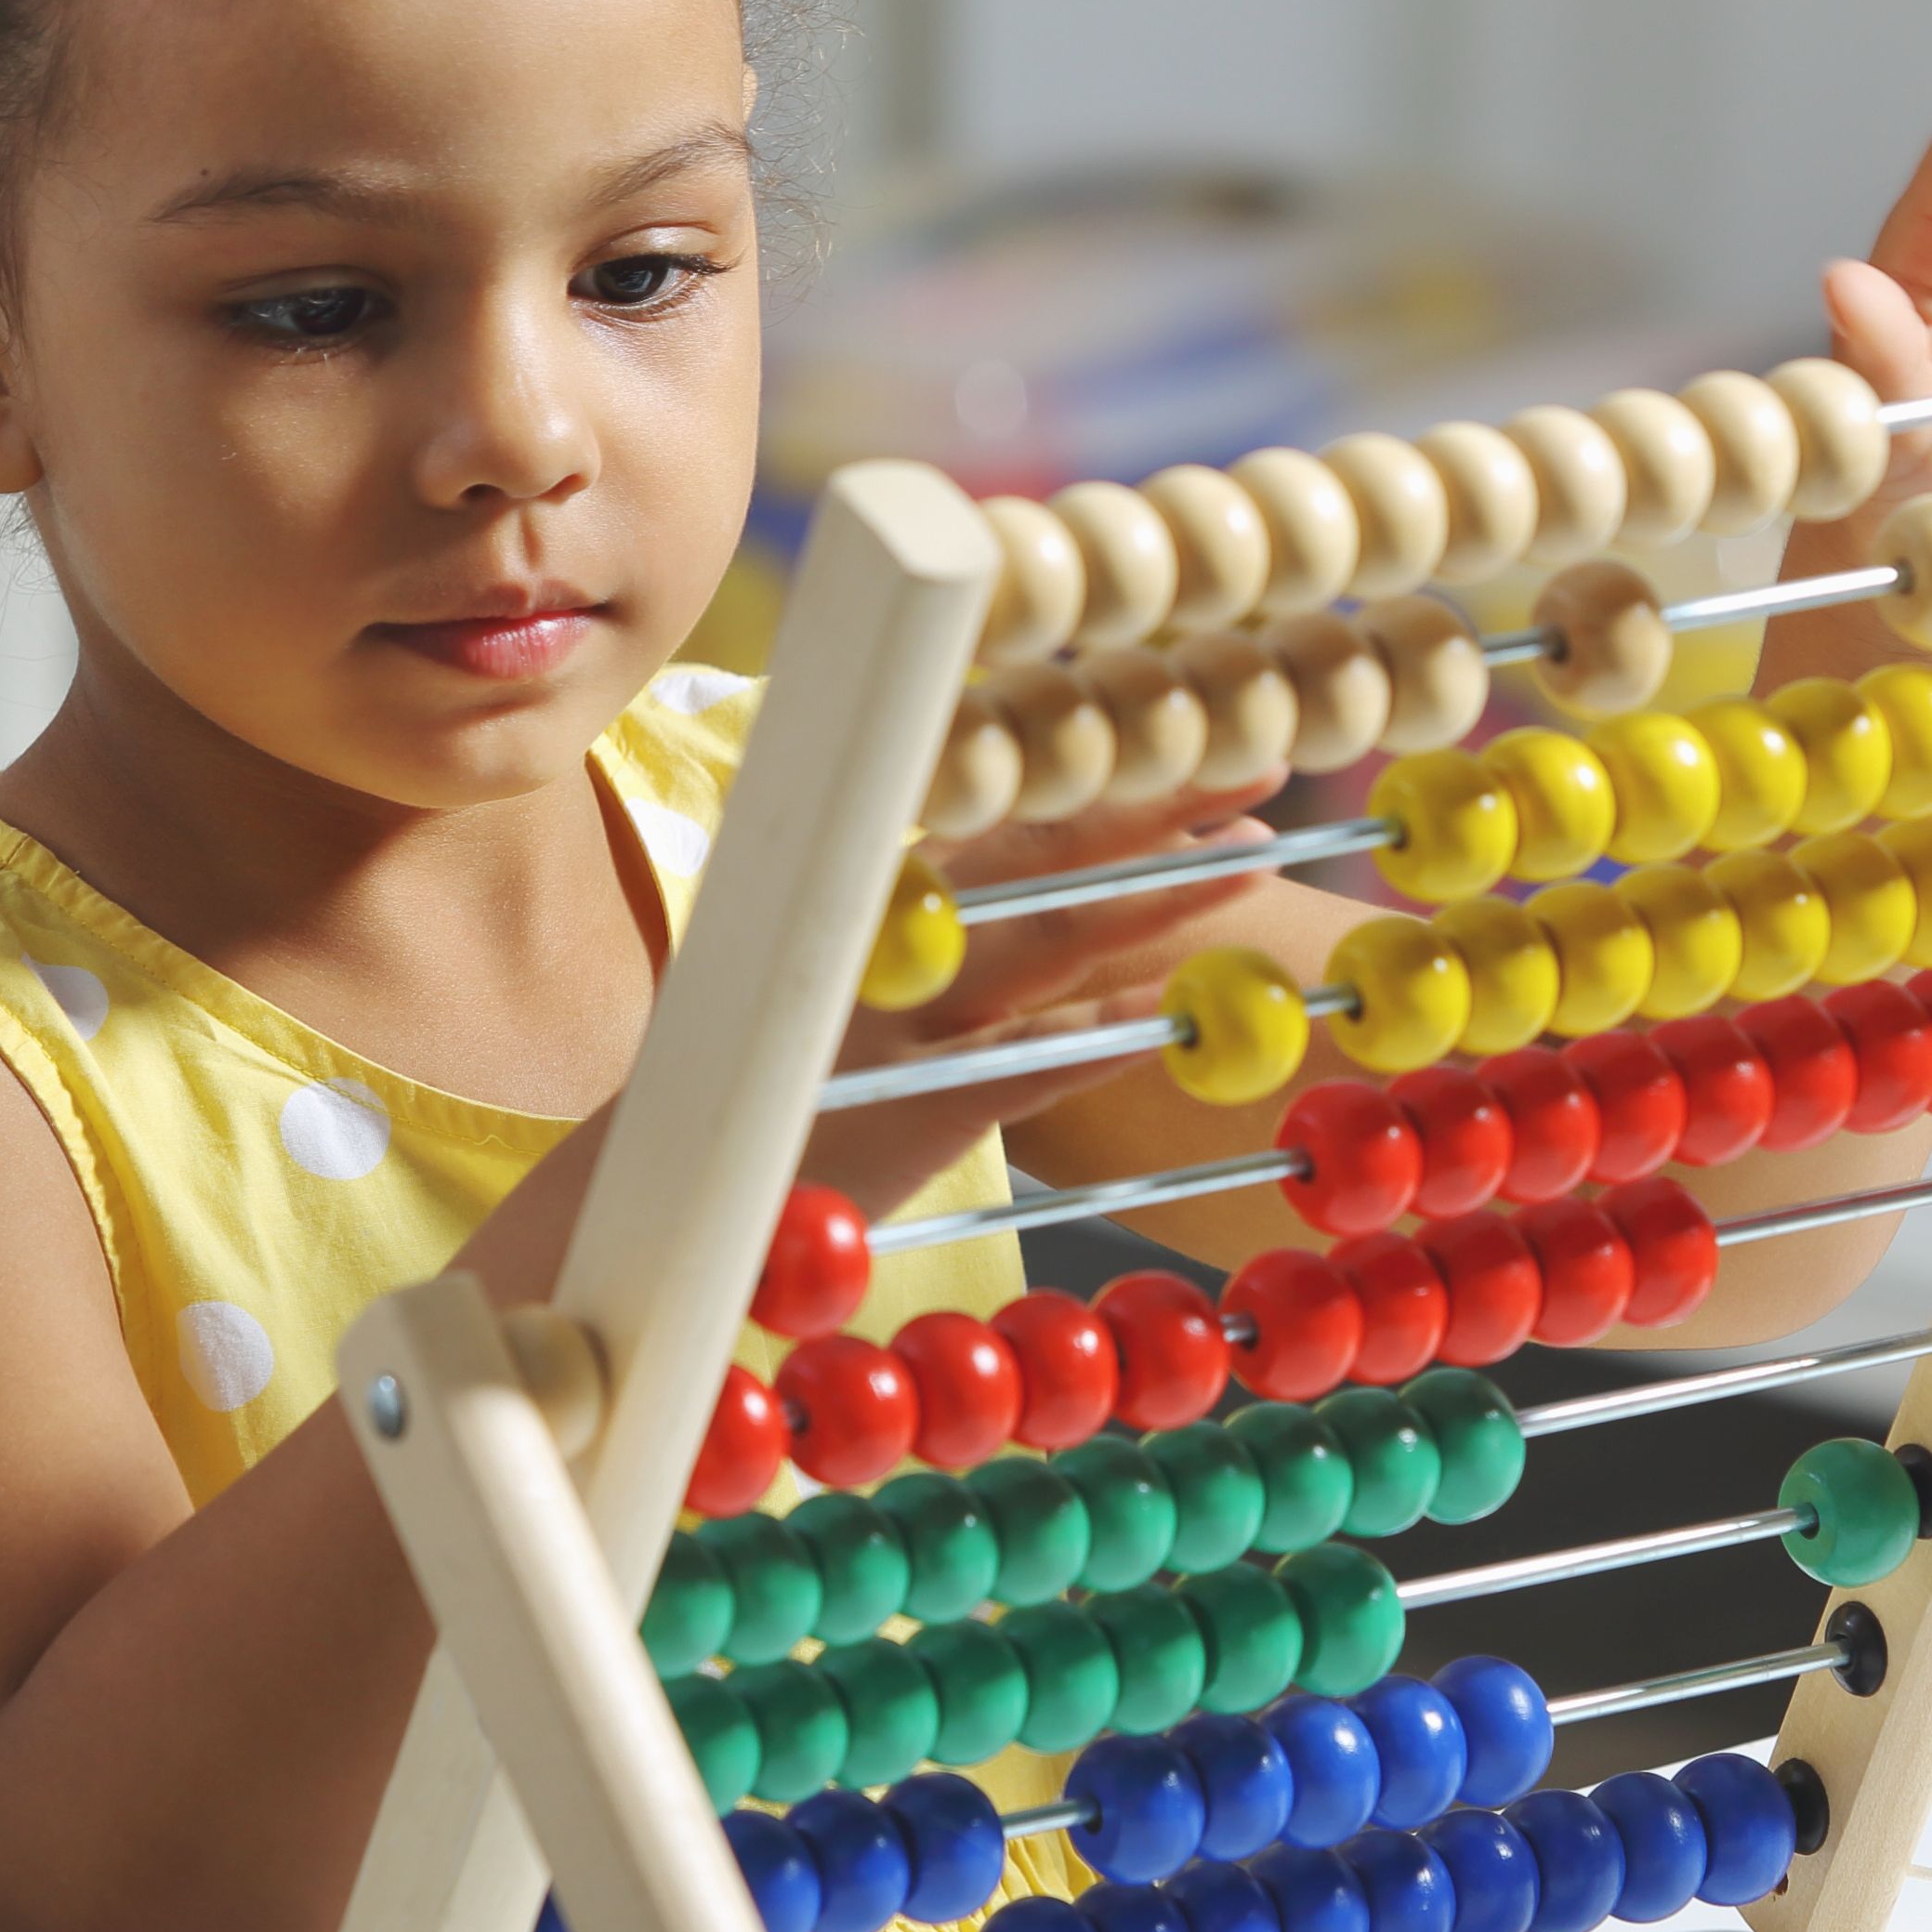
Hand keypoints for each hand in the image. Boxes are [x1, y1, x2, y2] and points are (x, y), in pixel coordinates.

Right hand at [799, 783, 1283, 1209]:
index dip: (1103, 777)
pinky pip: (1025, 1064)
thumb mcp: (827, 985)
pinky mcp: (909, 1111)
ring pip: (1050, 939)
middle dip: (1155, 803)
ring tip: (1252, 855)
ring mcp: (896, 1022)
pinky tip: (1173, 1013)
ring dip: (1159, 895)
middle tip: (1265, 766)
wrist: (665, 1196)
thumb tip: (1012, 888)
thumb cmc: (753, 1095)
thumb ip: (915, 937)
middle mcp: (877, 937)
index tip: (1193, 735)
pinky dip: (1099, 1034)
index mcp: (866, 898)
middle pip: (1039, 854)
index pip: (1004, 820)